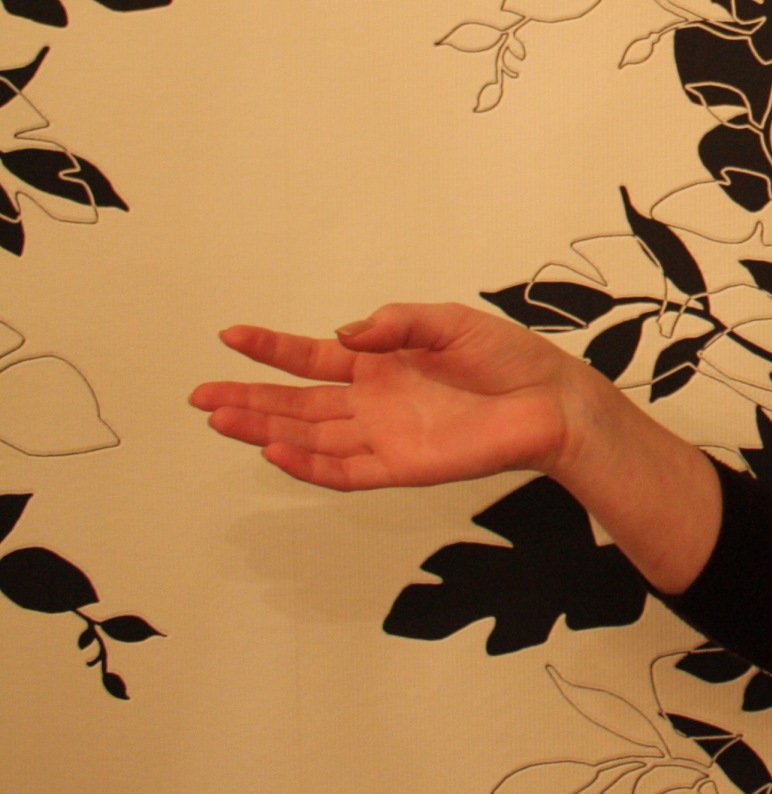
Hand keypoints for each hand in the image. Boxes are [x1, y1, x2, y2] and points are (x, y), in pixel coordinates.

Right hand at [191, 303, 591, 491]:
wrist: (549, 401)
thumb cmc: (506, 357)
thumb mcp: (450, 323)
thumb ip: (396, 324)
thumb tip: (343, 333)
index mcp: (380, 361)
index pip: (312, 356)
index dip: (271, 348)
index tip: (230, 337)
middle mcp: (372, 400)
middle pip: (297, 402)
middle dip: (248, 396)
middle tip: (200, 394)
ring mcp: (382, 435)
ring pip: (309, 437)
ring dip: (265, 429)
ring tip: (220, 418)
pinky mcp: (401, 466)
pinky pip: (344, 471)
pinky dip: (308, 465)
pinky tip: (274, 450)